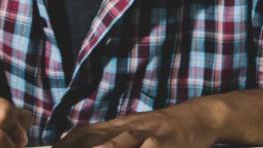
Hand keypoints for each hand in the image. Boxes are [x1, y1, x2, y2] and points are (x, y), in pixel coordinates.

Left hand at [54, 106, 217, 147]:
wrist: (196, 117)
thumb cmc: (160, 129)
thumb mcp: (131, 128)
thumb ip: (105, 136)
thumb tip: (72, 141)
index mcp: (117, 125)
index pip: (84, 132)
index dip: (66, 143)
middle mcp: (128, 127)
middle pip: (97, 140)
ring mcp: (147, 135)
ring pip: (121, 144)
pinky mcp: (166, 143)